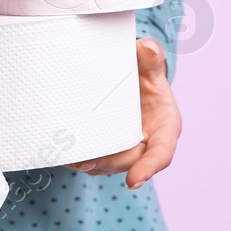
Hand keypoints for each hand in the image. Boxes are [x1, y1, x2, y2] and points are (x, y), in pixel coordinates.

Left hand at [65, 37, 180, 189]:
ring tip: (73, 160)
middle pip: (130, 162)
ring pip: (110, 165)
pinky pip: (96, 161)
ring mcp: (127, 149)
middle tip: (86, 162)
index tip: (134, 181)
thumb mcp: (150, 63)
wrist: (130, 78)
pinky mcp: (108, 149)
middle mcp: (148, 143)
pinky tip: (65, 154)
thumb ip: (151, 56)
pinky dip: (81, 159)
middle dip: (110, 164)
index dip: (149, 168)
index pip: (161, 153)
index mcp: (165, 126)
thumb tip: (147, 48)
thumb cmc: (144, 72)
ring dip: (92, 165)